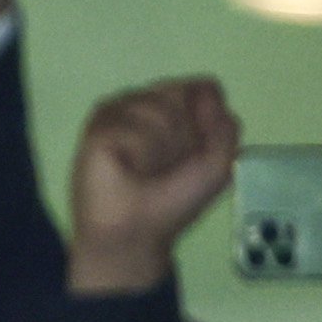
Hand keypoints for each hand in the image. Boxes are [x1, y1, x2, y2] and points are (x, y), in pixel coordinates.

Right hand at [68, 78, 240, 294]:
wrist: (137, 233)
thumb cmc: (173, 201)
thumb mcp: (217, 164)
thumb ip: (224, 124)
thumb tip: (206, 89)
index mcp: (170, 111)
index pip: (198, 88)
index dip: (202, 119)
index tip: (192, 153)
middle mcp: (142, 106)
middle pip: (177, 91)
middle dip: (181, 132)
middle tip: (164, 166)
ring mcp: (117, 116)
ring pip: (153, 104)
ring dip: (158, 144)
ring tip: (143, 170)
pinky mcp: (97, 128)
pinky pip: (129, 123)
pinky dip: (137, 148)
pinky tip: (125, 166)